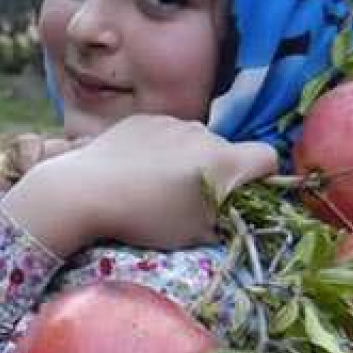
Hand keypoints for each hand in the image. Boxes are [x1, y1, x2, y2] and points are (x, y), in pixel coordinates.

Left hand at [1, 115, 277, 256]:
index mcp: (224, 161)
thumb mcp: (195, 233)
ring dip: (186, 158)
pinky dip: (159, 148)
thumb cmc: (145, 218)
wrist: (85, 190)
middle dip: (218, 170)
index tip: (245, 194)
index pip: (268, 156)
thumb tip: (234, 212)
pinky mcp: (143, 118)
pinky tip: (135, 170)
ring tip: (155, 185)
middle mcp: (203, 132)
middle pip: (226, 149)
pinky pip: (164, 133)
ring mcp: (171, 121)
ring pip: (193, 140)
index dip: (264, 176)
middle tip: (191, 199)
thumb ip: (224, 218)